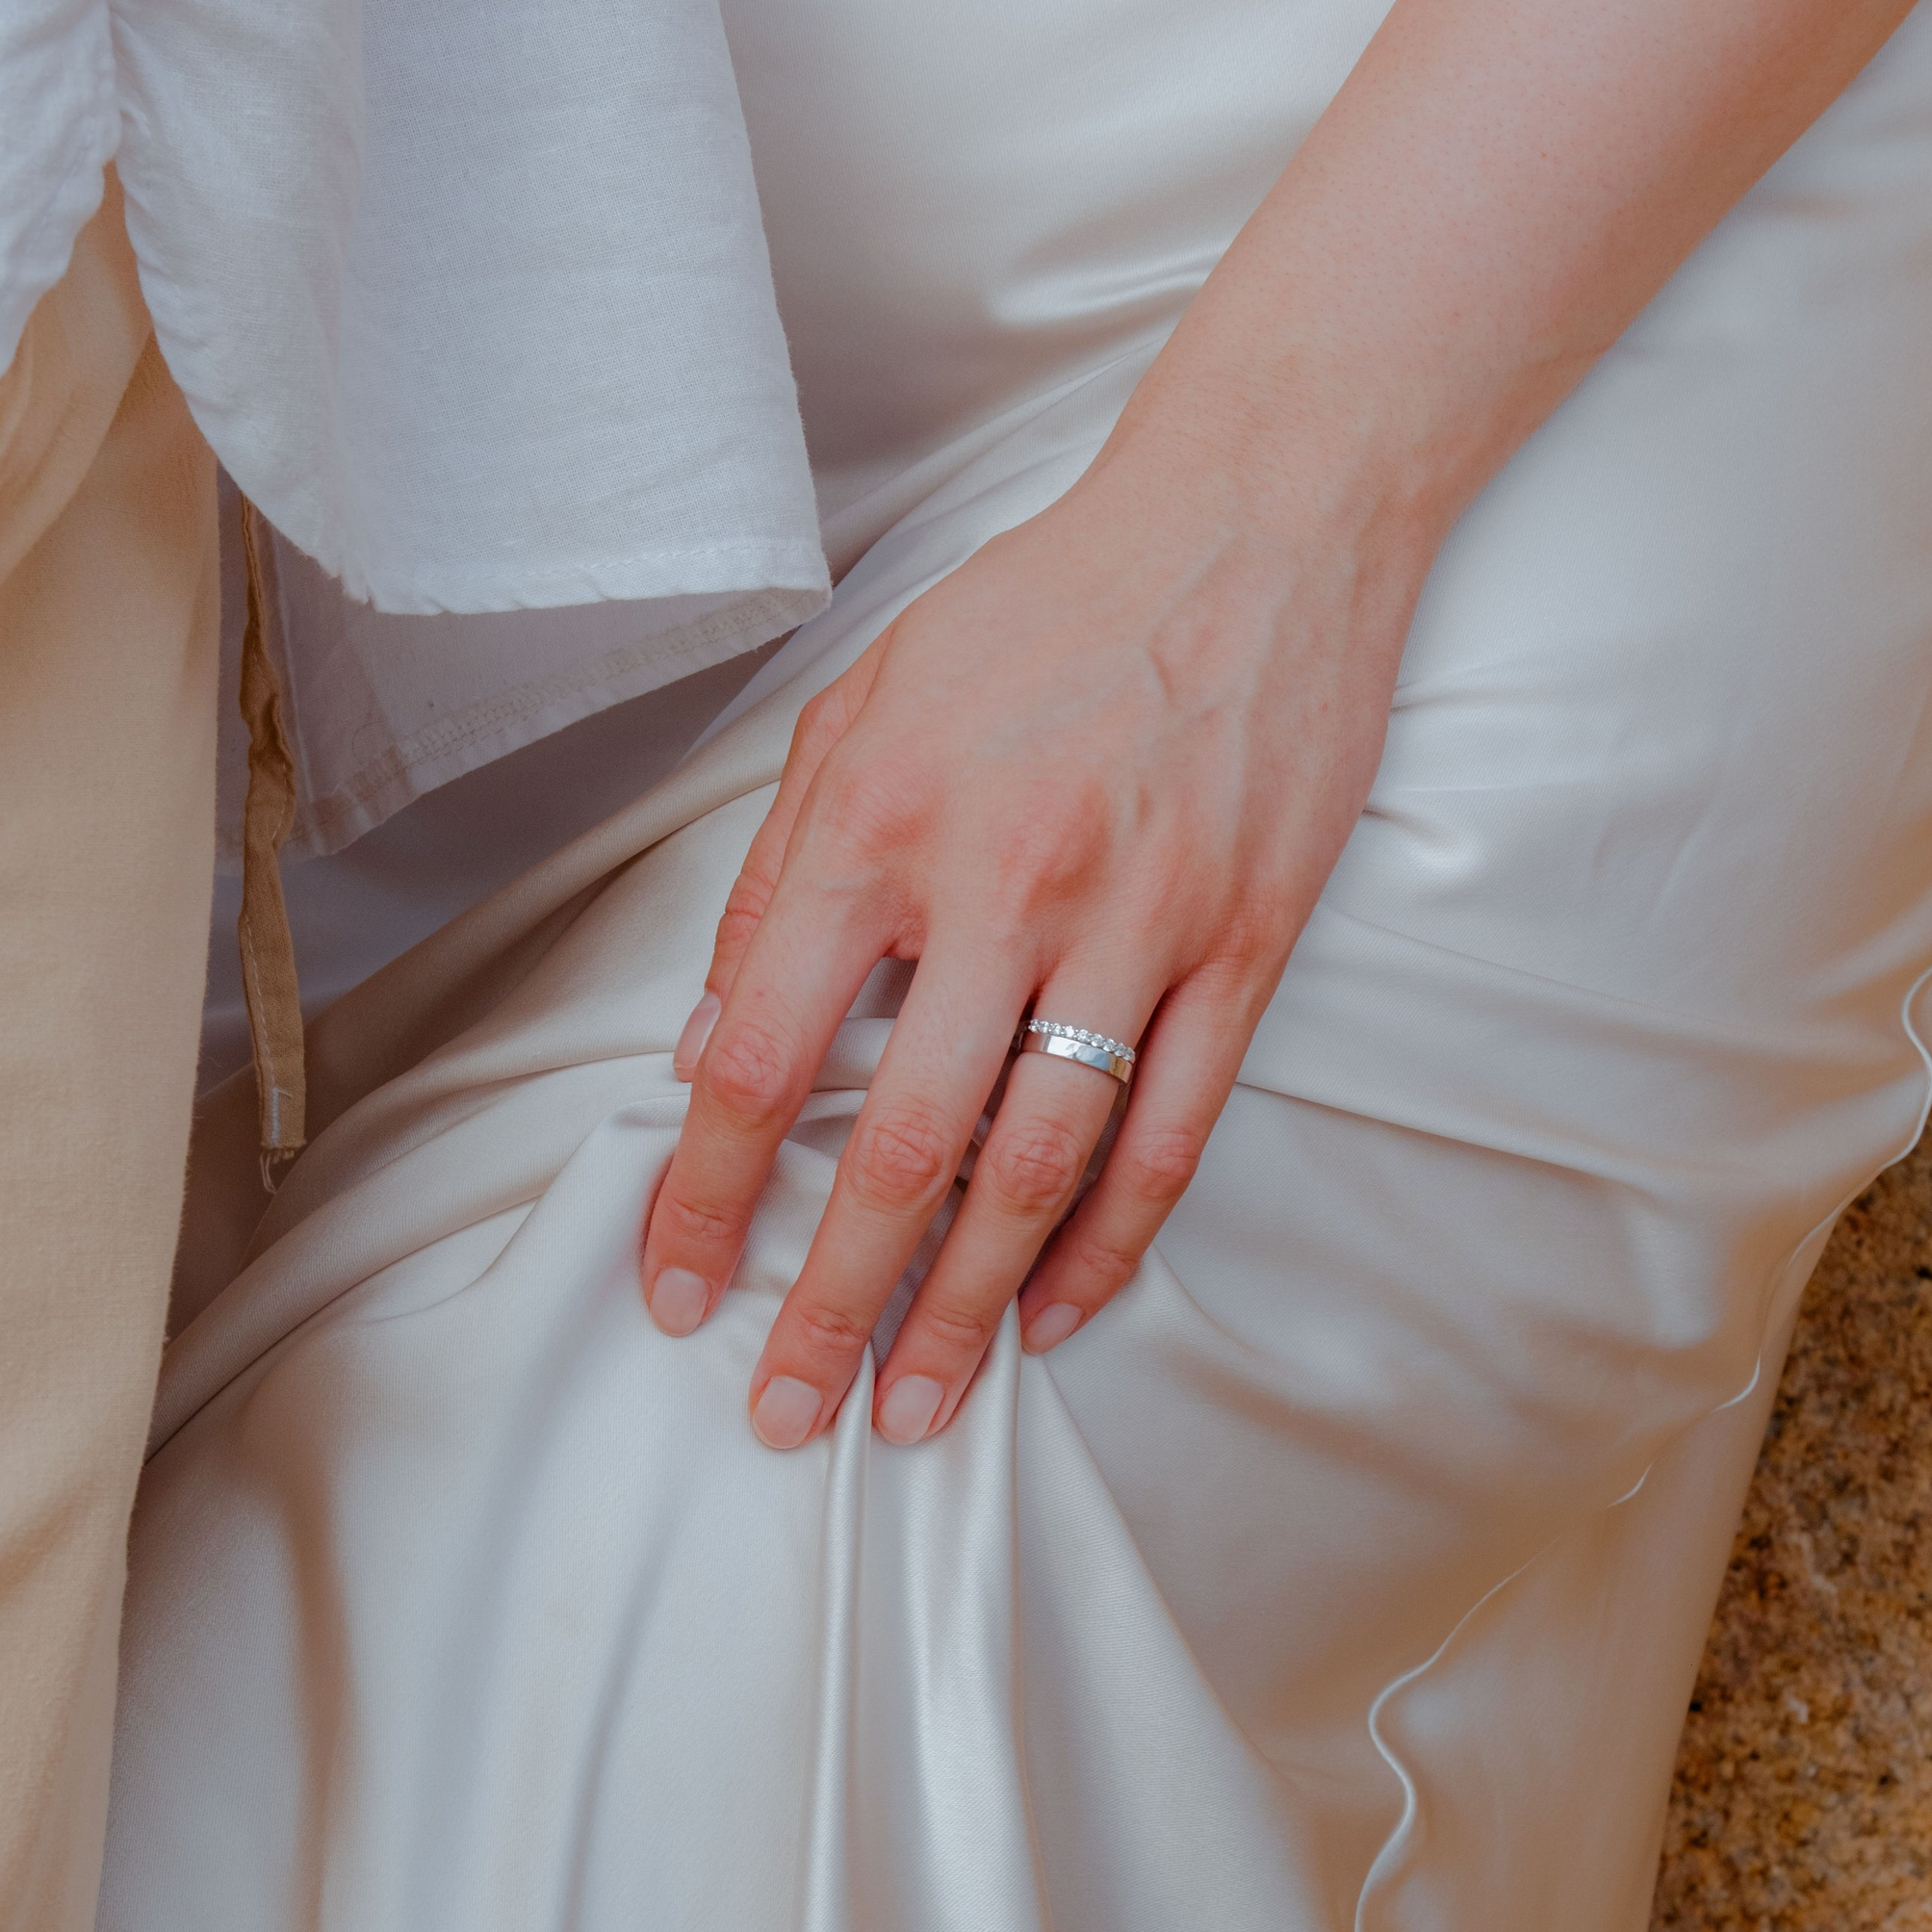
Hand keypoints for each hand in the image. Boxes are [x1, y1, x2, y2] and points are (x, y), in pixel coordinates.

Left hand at [640, 415, 1427, 1448]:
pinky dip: (1110, 1246)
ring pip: (1041, 1169)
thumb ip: (774, 882)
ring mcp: (1141, 922)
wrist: (1255, 516)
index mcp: (882, 820)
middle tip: (788, 1414)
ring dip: (968, 1311)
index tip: (676, 1293)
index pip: (764, 1056)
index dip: (707, 1196)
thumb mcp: (860, 707)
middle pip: (902, 1151)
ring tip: (914, 1407)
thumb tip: (701, 1051)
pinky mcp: (1247, 944)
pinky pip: (1171, 1134)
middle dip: (831, 1304)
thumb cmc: (1041, 612)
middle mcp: (1004, 882)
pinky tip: (1057, 1318)